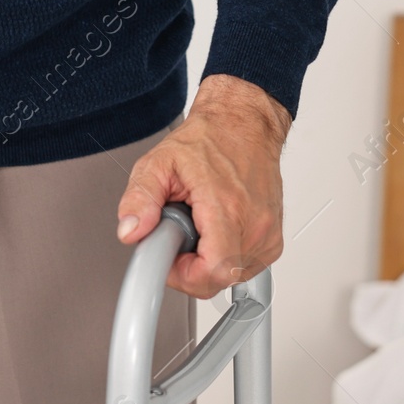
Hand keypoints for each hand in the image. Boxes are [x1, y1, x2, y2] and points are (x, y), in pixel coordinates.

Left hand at [117, 75, 292, 298]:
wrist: (242, 125)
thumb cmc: (207, 141)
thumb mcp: (157, 163)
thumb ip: (139, 199)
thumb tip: (130, 231)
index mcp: (226, 206)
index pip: (213, 270)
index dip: (183, 276)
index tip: (168, 260)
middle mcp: (254, 223)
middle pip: (219, 278)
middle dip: (189, 268)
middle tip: (177, 237)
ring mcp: (268, 232)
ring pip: (232, 275)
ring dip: (207, 261)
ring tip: (197, 226)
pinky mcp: (273, 238)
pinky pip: (245, 266)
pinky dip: (225, 256)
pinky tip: (214, 230)